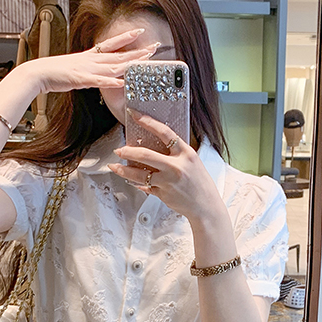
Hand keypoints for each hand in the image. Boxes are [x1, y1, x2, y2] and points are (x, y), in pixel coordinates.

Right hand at [26, 28, 159, 95]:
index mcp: (90, 56)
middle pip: (119, 55)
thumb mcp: (76, 70)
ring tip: (145, 60)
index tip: (139, 31)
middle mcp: (92, 60)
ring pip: (113, 66)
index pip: (112, 44)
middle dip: (138, 51)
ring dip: (130, 63)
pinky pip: (99, 81)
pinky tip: (122, 82)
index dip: (126, 38)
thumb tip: (98, 76)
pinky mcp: (81, 79)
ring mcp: (88, 69)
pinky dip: (111, 82)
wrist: (38, 73)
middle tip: (154, 47)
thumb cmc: (55, 73)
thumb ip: (89, 72)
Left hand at [108, 112, 224, 224]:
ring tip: (115, 166)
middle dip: (128, 151)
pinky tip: (131, 180)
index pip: (165, 133)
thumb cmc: (200, 183)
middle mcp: (176, 167)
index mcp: (186, 154)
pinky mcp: (163, 194)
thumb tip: (155, 143)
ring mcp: (168, 182)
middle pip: (145, 155)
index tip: (135, 115)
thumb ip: (176, 152)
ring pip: (139, 174)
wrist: (206, 206)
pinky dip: (137, 183)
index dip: (148, 122)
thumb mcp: (193, 161)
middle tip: (119, 150)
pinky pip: (145, 186)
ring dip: (123, 170)